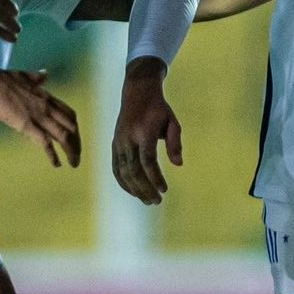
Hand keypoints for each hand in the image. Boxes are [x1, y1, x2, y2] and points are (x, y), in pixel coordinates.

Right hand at [0, 67, 80, 167]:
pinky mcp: (26, 125)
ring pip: (63, 136)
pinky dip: (53, 155)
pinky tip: (56, 164)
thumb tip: (45, 75)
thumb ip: (36, 78)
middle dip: (77, 143)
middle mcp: (47, 107)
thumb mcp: (24, 75)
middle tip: (77, 156)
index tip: (75, 137)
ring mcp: (38, 116)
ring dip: (71, 151)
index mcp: (47, 96)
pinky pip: (45, 142)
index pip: (69, 114)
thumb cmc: (2, 78)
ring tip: (73, 163)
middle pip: (71, 127)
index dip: (75, 127)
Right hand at [112, 58, 181, 204]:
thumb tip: (178, 164)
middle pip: (134, 170)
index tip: (164, 189)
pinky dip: (124, 183)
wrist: (137, 93)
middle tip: (157, 201)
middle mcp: (128, 138)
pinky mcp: (114, 145)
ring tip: (149, 201)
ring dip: (135, 189)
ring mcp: (119, 142)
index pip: (147, 160)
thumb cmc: (158, 109)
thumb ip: (175, 142)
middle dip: (145, 188)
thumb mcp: (172, 121)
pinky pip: (116, 168)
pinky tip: (134, 192)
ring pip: (123, 172)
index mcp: (144, 131)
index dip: (155, 177)